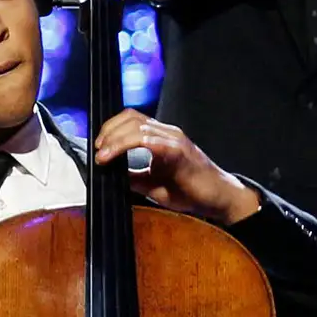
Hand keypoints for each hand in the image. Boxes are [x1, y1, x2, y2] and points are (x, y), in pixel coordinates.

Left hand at [93, 110, 259, 223]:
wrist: (219, 198)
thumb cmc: (190, 190)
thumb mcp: (151, 183)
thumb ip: (133, 176)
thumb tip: (109, 174)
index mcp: (160, 137)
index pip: (131, 119)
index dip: (110, 128)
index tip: (97, 147)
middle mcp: (167, 133)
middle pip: (131, 118)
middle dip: (108, 132)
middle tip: (98, 151)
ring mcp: (174, 140)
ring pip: (137, 128)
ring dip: (115, 140)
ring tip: (103, 156)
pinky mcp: (180, 152)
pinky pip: (153, 141)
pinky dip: (131, 145)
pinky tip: (118, 156)